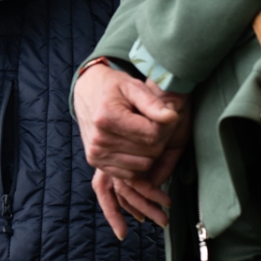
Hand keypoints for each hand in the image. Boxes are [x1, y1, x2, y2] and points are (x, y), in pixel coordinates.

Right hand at [74, 62, 191, 237]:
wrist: (87, 92)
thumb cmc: (114, 88)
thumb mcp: (135, 87)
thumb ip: (153, 103)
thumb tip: (172, 117)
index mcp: (107, 118)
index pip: (153, 135)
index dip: (166, 127)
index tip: (164, 115)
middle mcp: (99, 139)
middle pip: (150, 153)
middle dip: (159, 140)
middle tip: (154, 123)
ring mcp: (96, 153)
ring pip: (143, 165)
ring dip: (150, 153)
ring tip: (143, 133)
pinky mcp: (95, 162)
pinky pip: (131, 173)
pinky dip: (138, 161)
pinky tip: (134, 145)